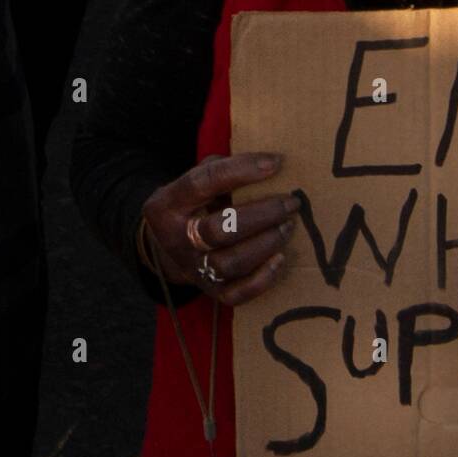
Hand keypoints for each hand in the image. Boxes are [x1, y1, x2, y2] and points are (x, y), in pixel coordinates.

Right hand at [141, 152, 297, 306]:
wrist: (172, 246)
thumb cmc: (197, 203)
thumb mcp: (197, 178)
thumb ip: (223, 168)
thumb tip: (270, 162)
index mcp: (166, 205)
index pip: (202, 184)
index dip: (241, 171)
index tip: (275, 163)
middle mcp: (175, 240)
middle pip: (218, 230)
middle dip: (261, 214)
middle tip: (291, 203)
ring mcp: (192, 269)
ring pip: (229, 263)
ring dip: (266, 244)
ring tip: (289, 226)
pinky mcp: (210, 291)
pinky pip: (236, 294)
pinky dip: (262, 279)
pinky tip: (281, 258)